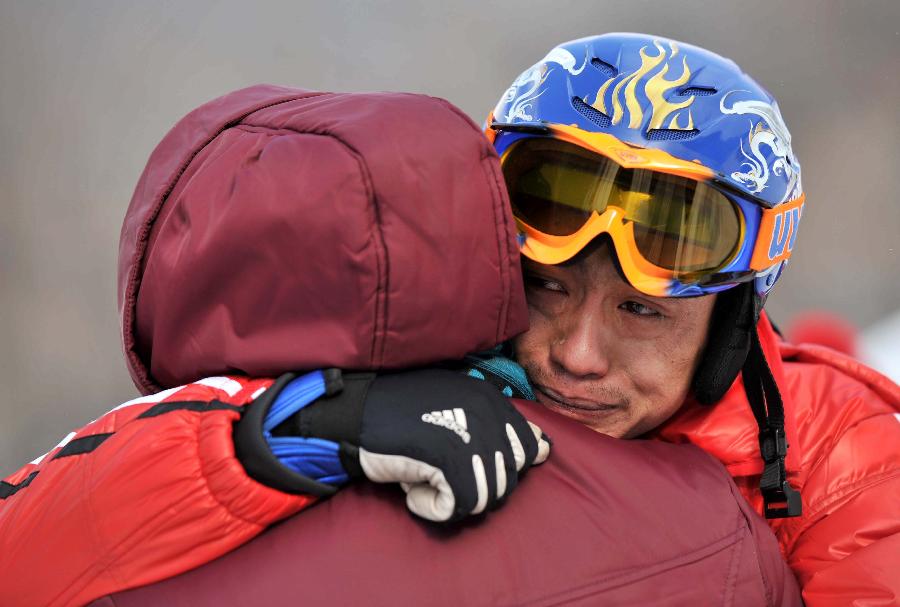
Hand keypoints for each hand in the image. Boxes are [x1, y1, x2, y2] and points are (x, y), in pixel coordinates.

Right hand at [289, 369, 549, 521]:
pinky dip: (433, 507)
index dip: (501, 468)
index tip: (467, 465)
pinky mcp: (447, 456)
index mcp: (490, 398)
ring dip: (452, 497)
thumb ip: (497, 425)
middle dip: (475, 487)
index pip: (529, 447)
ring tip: (423, 476)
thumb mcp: (455, 406)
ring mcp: (469, 433)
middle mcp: (486, 412)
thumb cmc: (400, 412)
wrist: (352, 413)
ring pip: (486, 496)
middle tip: (437, 473)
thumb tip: (545, 450)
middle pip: (507, 479)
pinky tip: (412, 489)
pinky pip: (460, 505)